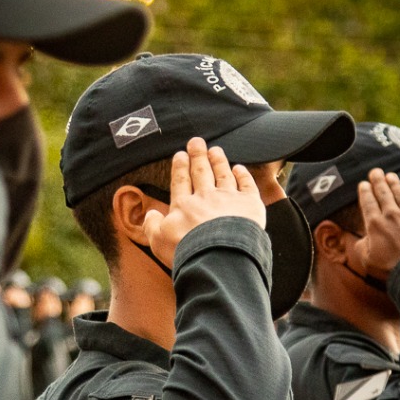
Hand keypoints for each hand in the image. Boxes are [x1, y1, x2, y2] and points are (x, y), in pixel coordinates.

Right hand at [141, 138, 264, 267]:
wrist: (218, 258)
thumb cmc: (187, 252)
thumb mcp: (158, 241)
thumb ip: (152, 225)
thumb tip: (150, 214)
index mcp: (184, 205)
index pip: (181, 181)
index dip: (180, 167)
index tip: (180, 154)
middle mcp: (206, 197)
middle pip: (201, 171)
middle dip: (198, 155)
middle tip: (196, 142)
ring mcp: (228, 198)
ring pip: (223, 174)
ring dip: (219, 161)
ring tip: (216, 150)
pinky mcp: (249, 205)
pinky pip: (246, 185)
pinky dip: (243, 175)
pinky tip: (239, 168)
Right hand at [350, 168, 399, 276]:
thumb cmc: (392, 268)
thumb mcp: (368, 261)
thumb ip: (361, 247)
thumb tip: (361, 239)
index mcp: (375, 225)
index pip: (368, 203)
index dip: (365, 191)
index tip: (363, 184)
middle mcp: (391, 215)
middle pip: (383, 193)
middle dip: (378, 180)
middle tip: (376, 171)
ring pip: (399, 193)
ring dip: (394, 183)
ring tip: (390, 175)